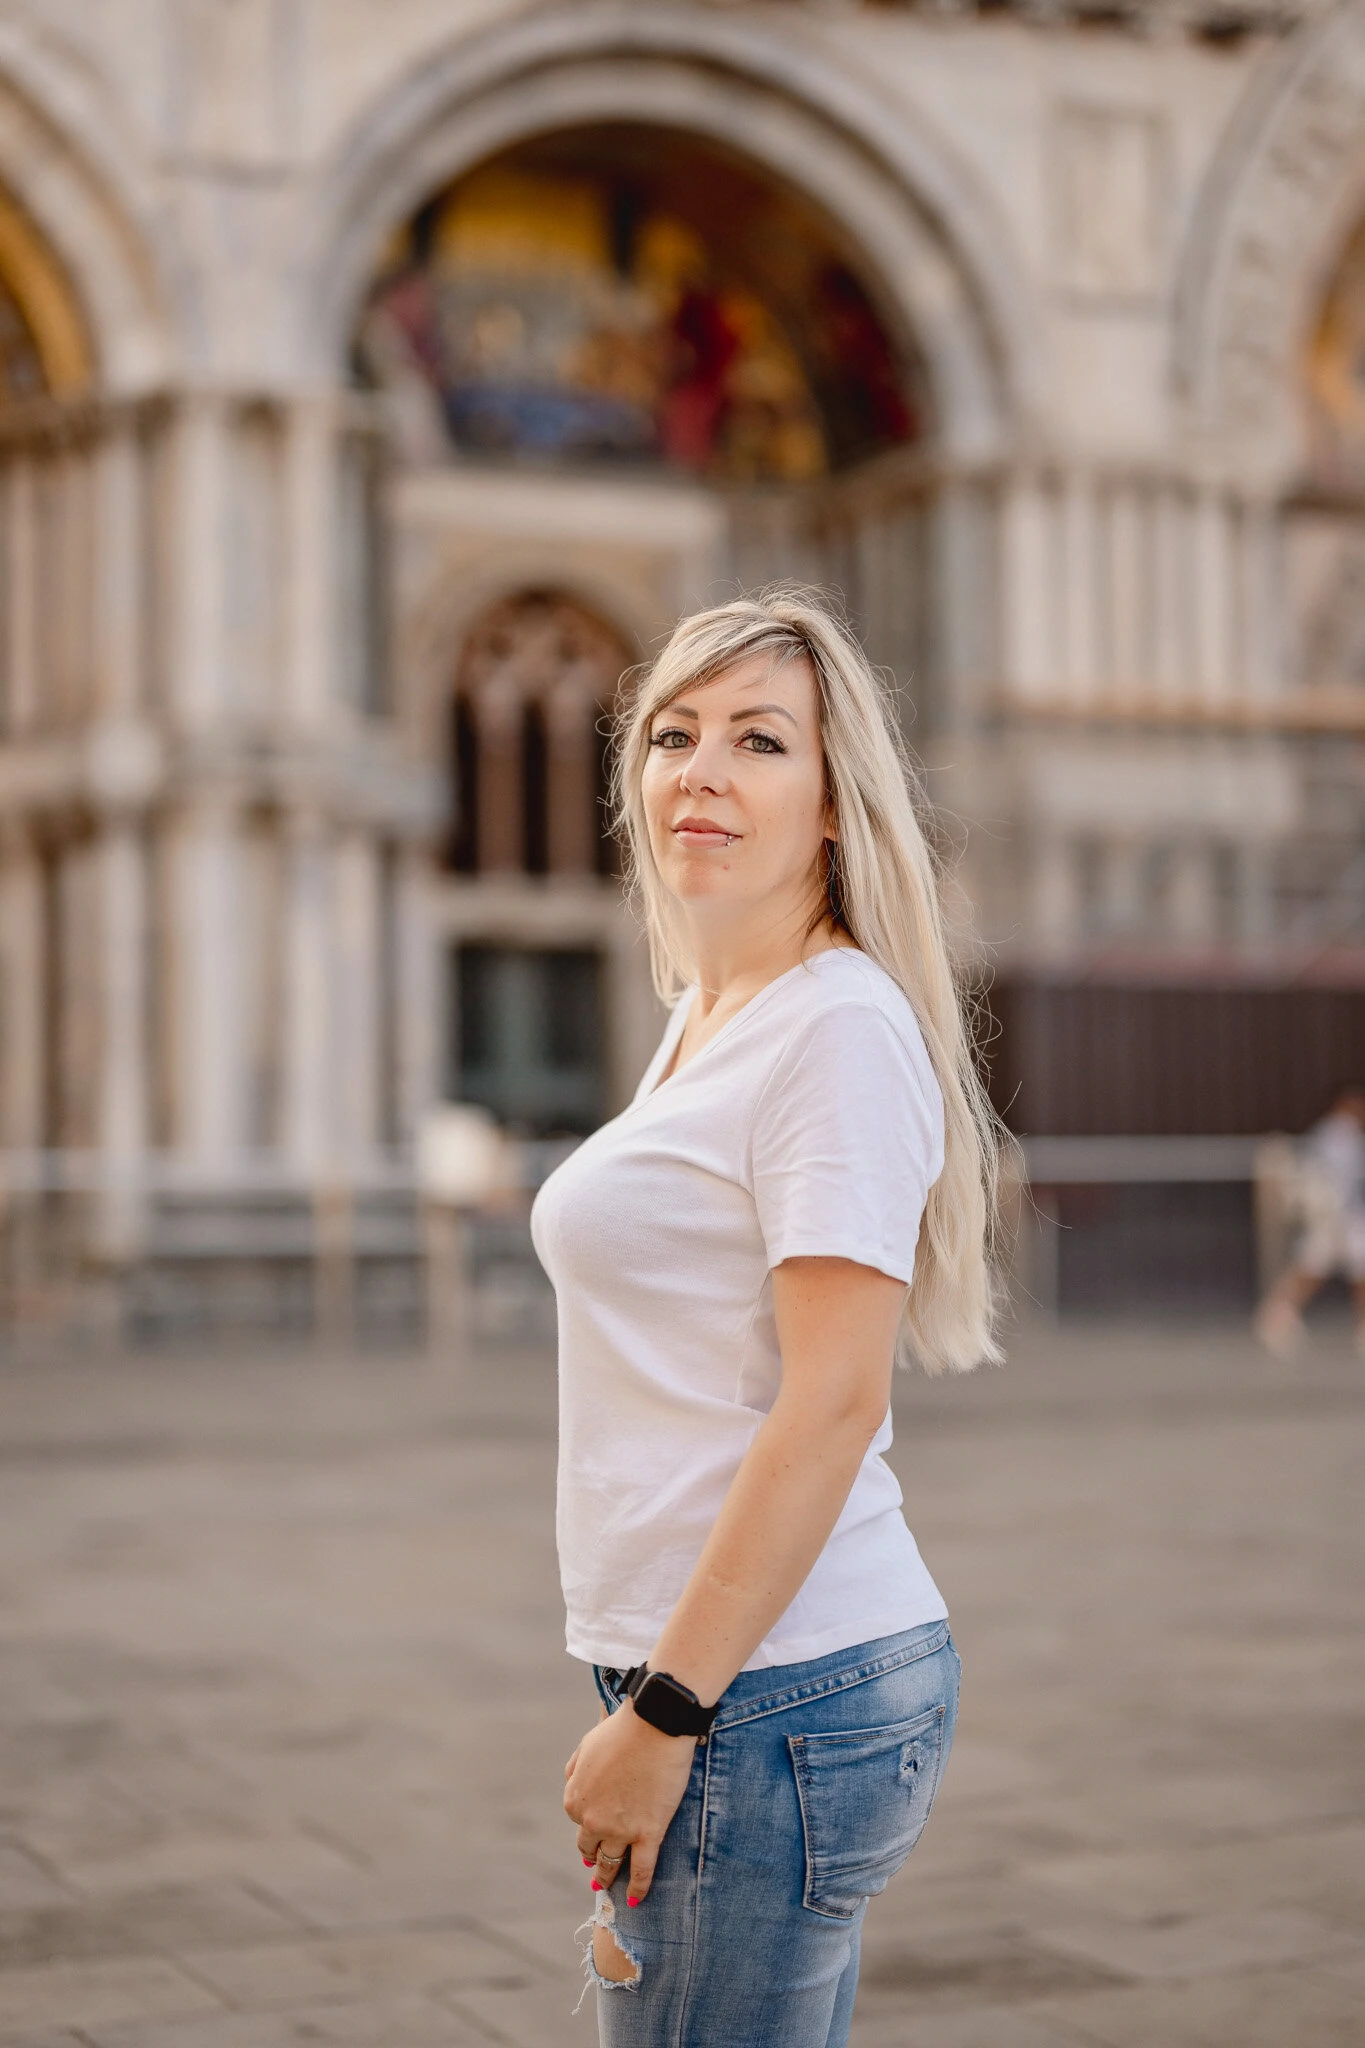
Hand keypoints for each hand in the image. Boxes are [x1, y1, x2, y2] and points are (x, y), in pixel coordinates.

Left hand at [563, 1701, 695, 1903]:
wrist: (655, 1725)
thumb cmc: (622, 1729)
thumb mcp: (587, 1745)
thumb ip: (575, 1769)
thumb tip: (571, 1782)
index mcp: (574, 1799)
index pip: (578, 1820)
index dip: (588, 1822)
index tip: (596, 1826)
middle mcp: (591, 1820)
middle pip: (590, 1847)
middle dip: (593, 1854)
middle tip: (596, 1865)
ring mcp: (620, 1830)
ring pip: (611, 1862)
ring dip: (608, 1875)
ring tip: (607, 1884)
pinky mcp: (648, 1833)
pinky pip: (641, 1869)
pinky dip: (638, 1887)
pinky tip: (635, 1899)